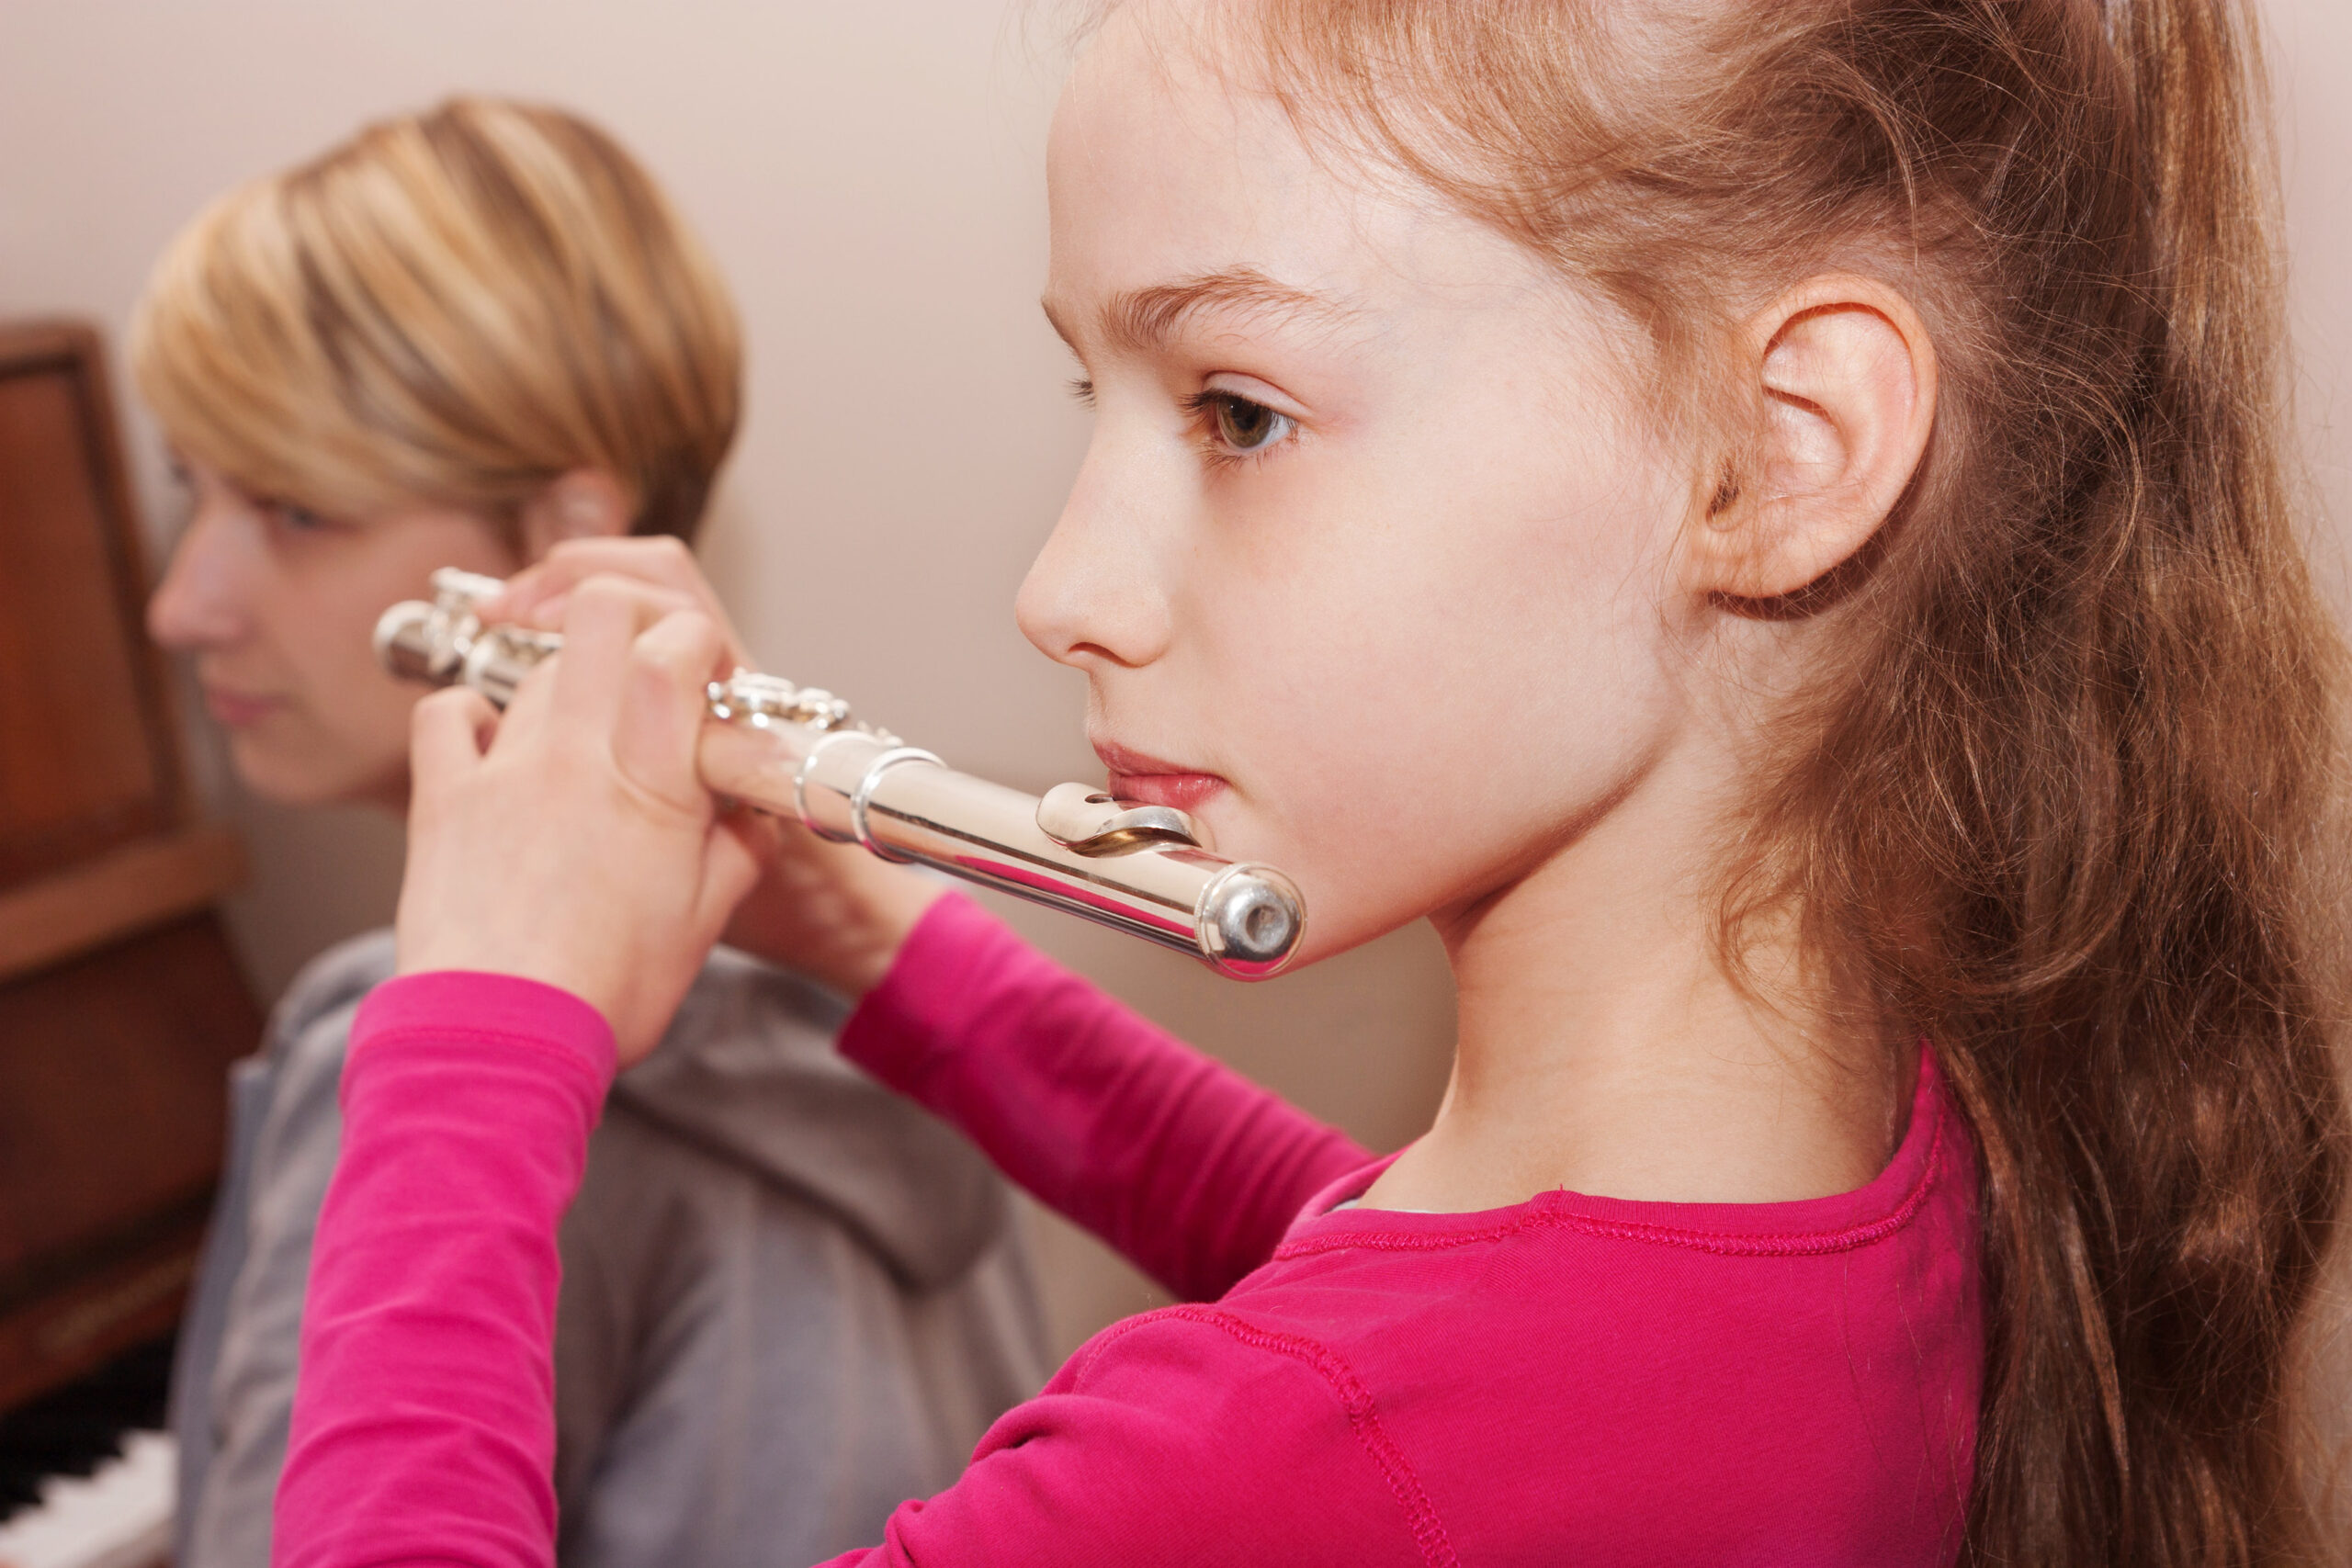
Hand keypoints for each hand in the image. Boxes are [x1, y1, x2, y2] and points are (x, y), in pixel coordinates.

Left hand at [486, 536, 944, 996]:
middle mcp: (576, 752)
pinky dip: (472, 712)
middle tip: (644, 662)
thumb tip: (745, 814)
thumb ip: (735, 849)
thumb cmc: (605, 992)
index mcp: (653, 779)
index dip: (698, 642)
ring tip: (585, 733)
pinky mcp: (441, 798)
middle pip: (598, 613)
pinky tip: (493, 739)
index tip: (707, 674)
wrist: (498, 1038)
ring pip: (538, 669)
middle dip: (630, 616)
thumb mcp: (705, 922)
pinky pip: (449, 713)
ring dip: (569, 681)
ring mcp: (502, 767)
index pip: (678, 643)